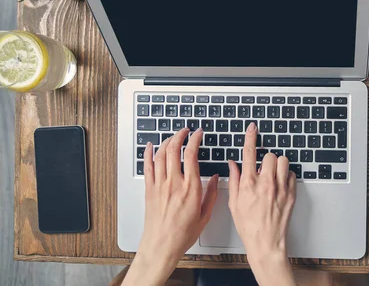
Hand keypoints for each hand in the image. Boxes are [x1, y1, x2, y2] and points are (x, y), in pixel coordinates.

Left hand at [123, 128, 218, 285]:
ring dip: (167, 141)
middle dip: (180, 135)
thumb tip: (214, 178)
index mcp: (190, 188)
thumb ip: (211, 194)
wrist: (161, 245)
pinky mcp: (149, 190)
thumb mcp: (205, 215)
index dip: (195, 139)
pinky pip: (147, 166)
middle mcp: (174, 183)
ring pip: (161, 154)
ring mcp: (160, 185)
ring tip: (173, 136)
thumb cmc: (182, 234)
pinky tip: (151, 146)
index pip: (191, 155)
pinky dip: (149, 153)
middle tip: (185, 130)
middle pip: (174, 149)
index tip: (198, 133)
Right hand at [228, 123, 296, 285]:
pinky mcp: (291, 194)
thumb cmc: (249, 227)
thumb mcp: (234, 204)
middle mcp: (265, 183)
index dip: (251, 137)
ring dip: (277, 165)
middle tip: (262, 169)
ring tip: (272, 176)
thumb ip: (234, 181)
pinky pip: (291, 174)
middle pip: (270, 155)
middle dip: (265, 159)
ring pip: (283, 161)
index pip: (249, 153)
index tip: (253, 128)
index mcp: (248, 184)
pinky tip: (279, 185)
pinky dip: (286, 176)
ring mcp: (280, 188)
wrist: (266, 243)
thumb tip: (233, 164)